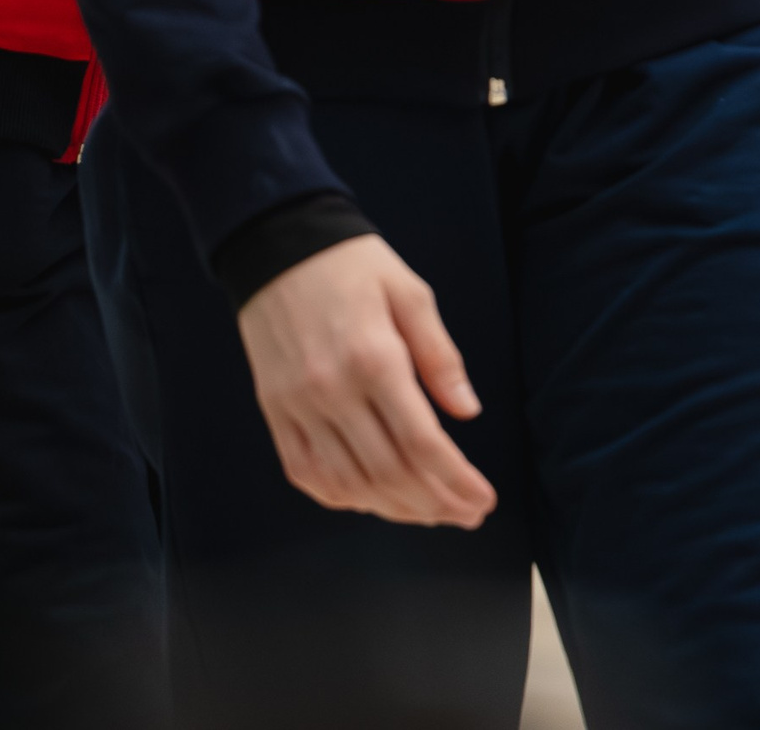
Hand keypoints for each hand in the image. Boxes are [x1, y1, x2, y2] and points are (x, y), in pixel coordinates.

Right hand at [237, 235, 496, 527]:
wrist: (278, 246)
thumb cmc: (355, 266)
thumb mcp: (412, 295)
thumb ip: (440, 357)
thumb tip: (468, 412)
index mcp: (374, 359)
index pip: (422, 443)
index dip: (456, 481)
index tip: (485, 500)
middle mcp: (332, 391)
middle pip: (389, 472)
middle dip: (435, 503)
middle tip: (468, 515)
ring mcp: (296, 407)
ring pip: (349, 483)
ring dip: (394, 509)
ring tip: (431, 514)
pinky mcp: (274, 412)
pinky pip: (307, 473)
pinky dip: (344, 497)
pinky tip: (374, 502)